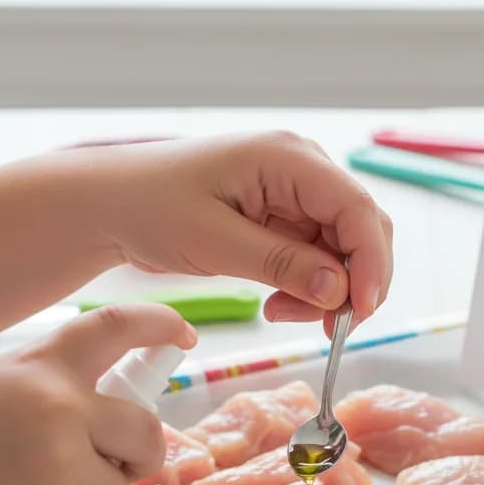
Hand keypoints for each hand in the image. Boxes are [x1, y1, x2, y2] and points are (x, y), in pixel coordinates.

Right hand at [0, 303, 196, 484]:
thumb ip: (55, 391)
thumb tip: (118, 415)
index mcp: (41, 367)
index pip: (114, 328)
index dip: (157, 325)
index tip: (183, 335)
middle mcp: (60, 406)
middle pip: (147, 430)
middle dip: (144, 455)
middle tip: (124, 466)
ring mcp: (61, 462)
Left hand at [94, 131, 393, 332]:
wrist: (112, 204)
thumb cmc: (150, 207)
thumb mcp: (213, 241)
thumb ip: (281, 265)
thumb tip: (340, 291)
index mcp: (288, 158)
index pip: (358, 209)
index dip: (371, 263)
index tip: (360, 311)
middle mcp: (302, 170)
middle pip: (363, 231)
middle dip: (354, 283)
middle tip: (326, 326)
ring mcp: (296, 195)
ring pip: (345, 252)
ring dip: (328, 292)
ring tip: (281, 313)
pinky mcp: (285, 220)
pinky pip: (318, 260)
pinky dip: (308, 289)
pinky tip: (277, 304)